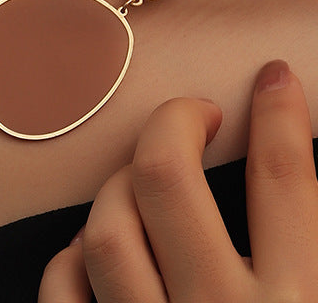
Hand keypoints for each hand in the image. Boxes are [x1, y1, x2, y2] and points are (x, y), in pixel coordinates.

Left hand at [39, 61, 317, 301]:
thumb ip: (301, 244)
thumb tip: (280, 172)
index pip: (283, 182)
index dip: (278, 116)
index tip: (271, 78)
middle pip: (166, 177)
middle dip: (172, 124)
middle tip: (192, 115)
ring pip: (107, 226)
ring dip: (116, 193)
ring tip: (137, 188)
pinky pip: (66, 289)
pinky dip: (69, 260)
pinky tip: (85, 251)